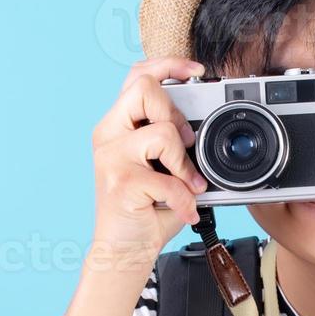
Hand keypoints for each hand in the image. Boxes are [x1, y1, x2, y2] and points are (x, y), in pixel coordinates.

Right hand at [88, 56, 209, 272]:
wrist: (122, 251)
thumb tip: (206, 125)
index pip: (137, 76)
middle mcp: (108, 135)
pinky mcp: (121, 183)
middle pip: (145, 88)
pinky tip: (184, 210)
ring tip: (187, 184)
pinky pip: (169, 181)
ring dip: (185, 163)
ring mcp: (111, 158)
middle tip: (185, 144)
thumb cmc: (145, 209)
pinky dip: (185, 199)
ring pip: (163, 133)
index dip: (168, 64)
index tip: (197, 71)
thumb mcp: (160, 166)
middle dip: (176, 113)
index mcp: (118, 125)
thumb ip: (172, 140)